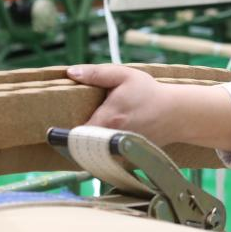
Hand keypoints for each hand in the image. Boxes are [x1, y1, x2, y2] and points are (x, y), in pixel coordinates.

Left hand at [66, 63, 230, 151]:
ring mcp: (118, 151)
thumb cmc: (149, 92)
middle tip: (62, 132)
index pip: (74, 134)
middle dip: (70, 141)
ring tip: (76, 138)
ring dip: (82, 149)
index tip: (53, 129)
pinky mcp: (124, 157)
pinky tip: (94, 143)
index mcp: (107, 119)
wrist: (177, 113)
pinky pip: (103, 159)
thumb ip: (96, 73)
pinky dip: (96, 153)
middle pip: (80, 147)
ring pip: (91, 155)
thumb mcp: (124, 75)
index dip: (62, 132)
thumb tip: (70, 73)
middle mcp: (111, 139)